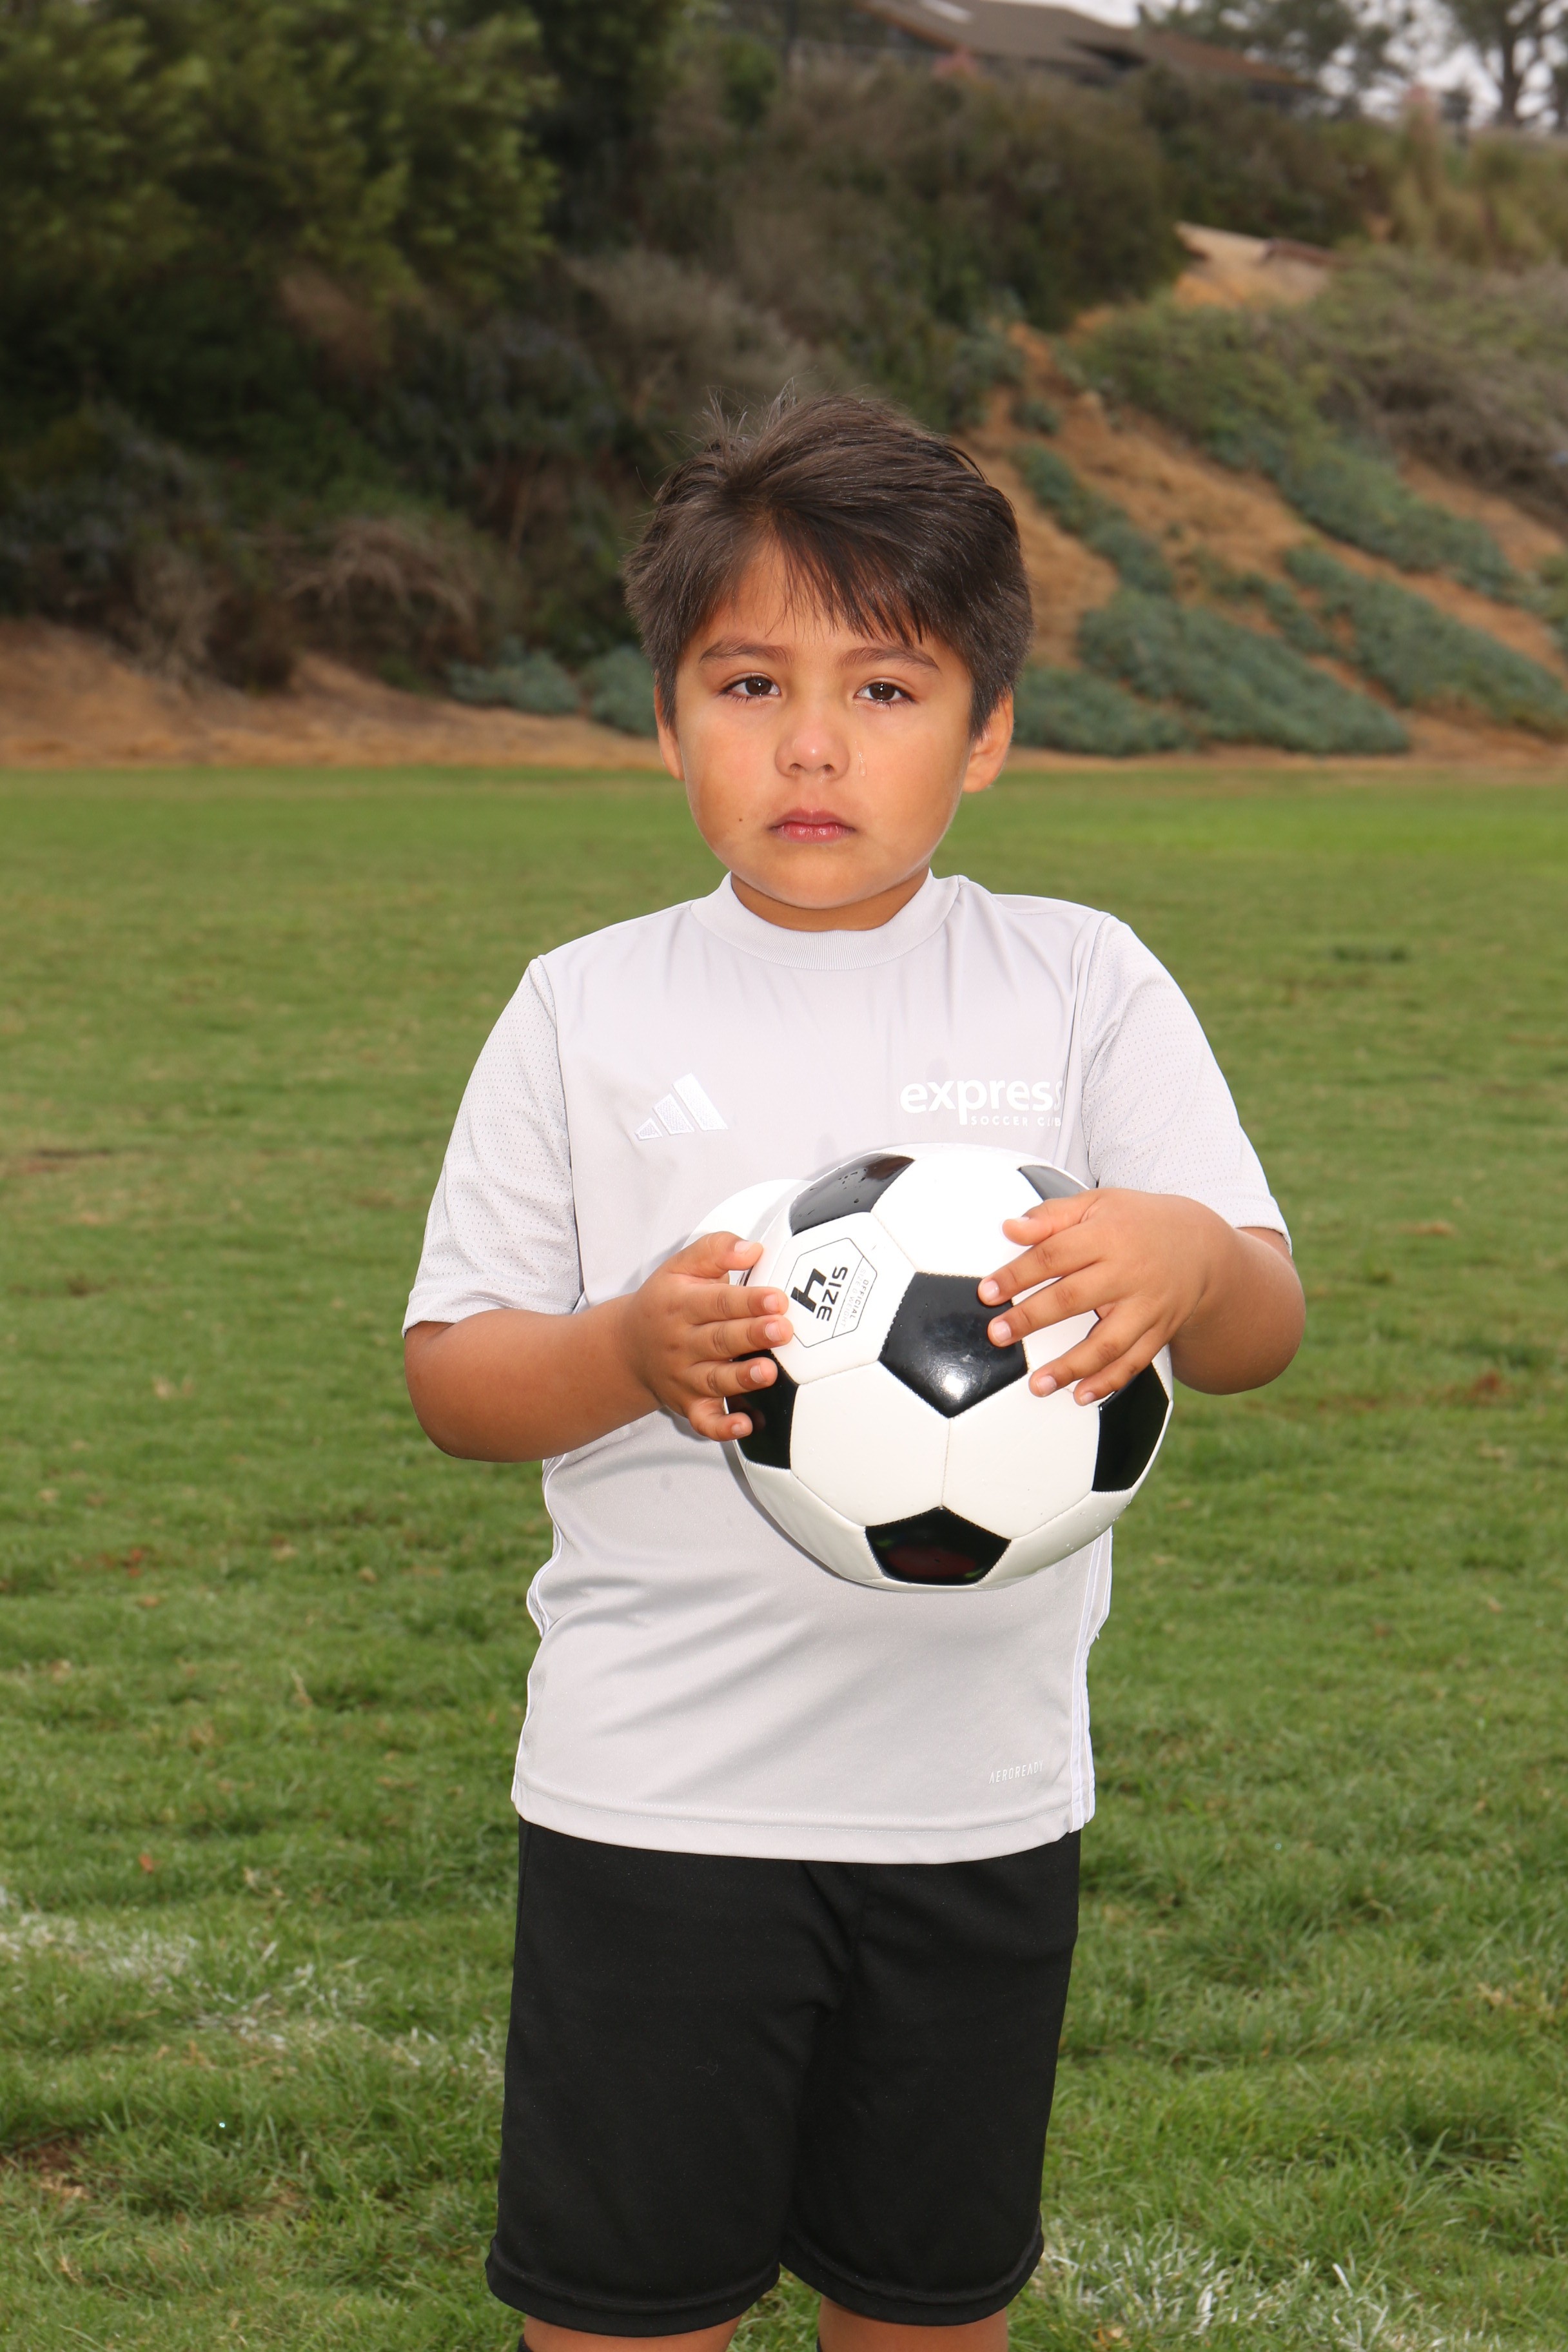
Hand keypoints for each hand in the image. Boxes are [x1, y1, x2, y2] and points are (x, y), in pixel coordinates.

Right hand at [622, 1231, 793, 1441]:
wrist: (627, 1347)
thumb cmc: (665, 1303)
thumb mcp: (681, 1267)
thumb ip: (715, 1251)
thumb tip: (750, 1249)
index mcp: (680, 1304)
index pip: (717, 1301)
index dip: (748, 1301)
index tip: (776, 1299)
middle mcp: (681, 1342)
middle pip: (719, 1339)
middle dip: (751, 1335)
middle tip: (782, 1329)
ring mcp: (684, 1376)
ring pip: (714, 1379)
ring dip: (741, 1378)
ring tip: (767, 1371)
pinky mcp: (688, 1404)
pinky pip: (704, 1421)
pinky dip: (722, 1427)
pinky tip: (744, 1424)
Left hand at [976, 1189, 1233, 1404]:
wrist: (1201, 1246)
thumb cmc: (1137, 1223)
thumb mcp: (1097, 1205)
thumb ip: (1052, 1216)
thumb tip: (1010, 1228)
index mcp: (1108, 1235)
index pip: (1054, 1255)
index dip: (1017, 1275)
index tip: (988, 1293)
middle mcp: (1129, 1272)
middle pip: (1074, 1298)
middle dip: (1032, 1319)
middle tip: (998, 1335)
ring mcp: (1147, 1306)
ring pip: (1107, 1342)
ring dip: (1070, 1367)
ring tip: (1037, 1384)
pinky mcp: (1160, 1332)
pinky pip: (1134, 1363)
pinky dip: (1109, 1383)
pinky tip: (1081, 1396)